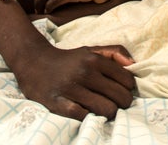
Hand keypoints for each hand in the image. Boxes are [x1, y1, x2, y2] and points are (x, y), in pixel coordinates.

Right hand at [13, 43, 135, 120]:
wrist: (33, 63)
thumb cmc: (68, 60)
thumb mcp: (91, 50)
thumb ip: (115, 52)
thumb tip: (134, 65)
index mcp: (94, 59)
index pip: (128, 81)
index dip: (128, 89)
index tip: (121, 91)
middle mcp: (84, 72)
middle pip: (120, 97)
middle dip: (122, 103)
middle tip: (115, 103)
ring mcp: (71, 88)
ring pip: (107, 109)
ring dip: (108, 113)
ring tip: (102, 109)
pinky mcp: (58, 103)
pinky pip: (85, 117)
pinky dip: (89, 117)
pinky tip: (86, 112)